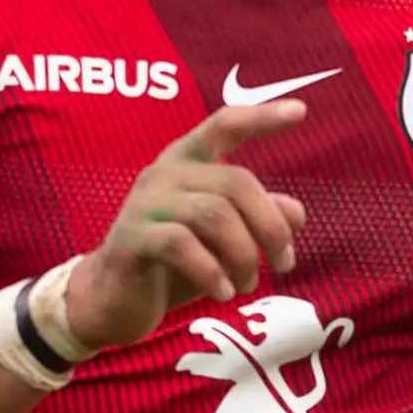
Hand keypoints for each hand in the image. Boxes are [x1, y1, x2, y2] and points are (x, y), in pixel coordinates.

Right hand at [62, 103, 309, 350]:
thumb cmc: (174, 264)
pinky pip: (181, 245)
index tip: (300, 112)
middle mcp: (165, 174)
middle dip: (270, 228)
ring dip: (244, 256)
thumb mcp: (223, 240)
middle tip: (284, 264)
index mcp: (187, 163)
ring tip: (248, 285)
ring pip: (214, 215)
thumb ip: (256, 220)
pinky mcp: (131, 238)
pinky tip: (223, 293)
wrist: (112, 300)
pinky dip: (212, 272)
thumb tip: (296, 214)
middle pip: (236, 183)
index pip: (225, 125)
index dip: (261, 117)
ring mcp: (144, 204)